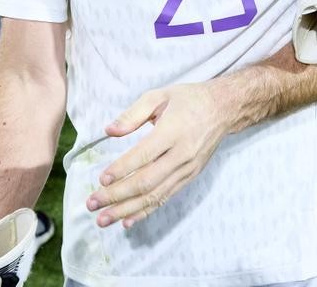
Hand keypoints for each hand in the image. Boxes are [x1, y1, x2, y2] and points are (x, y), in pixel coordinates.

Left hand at [87, 82, 228, 229]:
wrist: (223, 109)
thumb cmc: (188, 99)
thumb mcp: (159, 96)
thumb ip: (133, 114)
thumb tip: (109, 131)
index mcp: (173, 132)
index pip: (144, 156)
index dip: (122, 170)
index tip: (101, 180)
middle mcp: (181, 155)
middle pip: (146, 182)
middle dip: (117, 196)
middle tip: (93, 204)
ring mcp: (187, 169)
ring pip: (154, 195)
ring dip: (127, 210)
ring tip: (104, 218)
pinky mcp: (190, 177)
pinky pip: (165, 197)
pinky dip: (145, 211)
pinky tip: (128, 221)